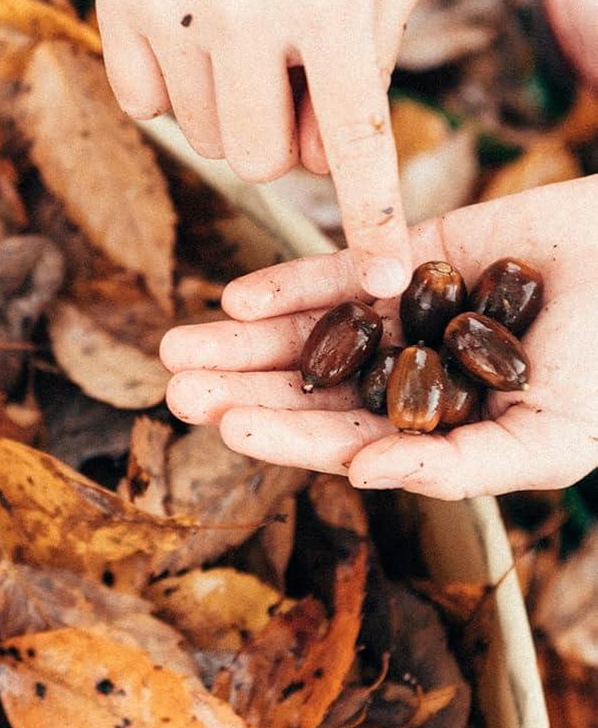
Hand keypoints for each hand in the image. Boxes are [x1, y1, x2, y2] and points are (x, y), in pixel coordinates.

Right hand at [96, 0, 424, 298]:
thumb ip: (373, 57)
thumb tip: (327, 159)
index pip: (353, 137)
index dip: (371, 217)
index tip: (380, 278)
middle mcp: (241, 5)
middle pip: (260, 156)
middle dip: (288, 142)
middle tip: (301, 89)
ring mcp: (166, 4)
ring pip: (201, 134)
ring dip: (233, 109)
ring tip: (251, 39)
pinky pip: (143, 103)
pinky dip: (174, 90)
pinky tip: (196, 32)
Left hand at [161, 178, 597, 498]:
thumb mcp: (552, 443)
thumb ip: (458, 466)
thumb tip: (361, 475)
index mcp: (431, 427)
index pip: (342, 437)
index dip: (284, 435)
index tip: (224, 426)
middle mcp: (406, 372)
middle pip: (306, 385)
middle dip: (239, 388)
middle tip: (174, 390)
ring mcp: (404, 312)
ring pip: (307, 329)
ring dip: (242, 340)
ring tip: (178, 347)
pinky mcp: (410, 252)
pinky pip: (341, 269)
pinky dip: (291, 283)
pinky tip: (240, 298)